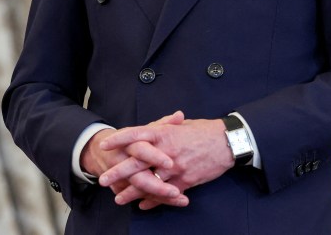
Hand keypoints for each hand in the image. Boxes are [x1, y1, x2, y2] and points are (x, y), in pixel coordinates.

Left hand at [99, 115, 232, 209]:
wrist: (227, 142)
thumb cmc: (204, 131)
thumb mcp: (183, 125)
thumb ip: (165, 127)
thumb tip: (152, 128)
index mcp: (165, 133)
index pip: (137, 135)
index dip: (119, 140)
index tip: (104, 145)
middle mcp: (167, 151)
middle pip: (138, 162)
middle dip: (118, 172)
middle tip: (103, 179)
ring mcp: (176, 168)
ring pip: (149, 183)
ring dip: (132, 192)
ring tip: (119, 198)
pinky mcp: (186, 181)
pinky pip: (166, 194)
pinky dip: (154, 201)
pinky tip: (143, 206)